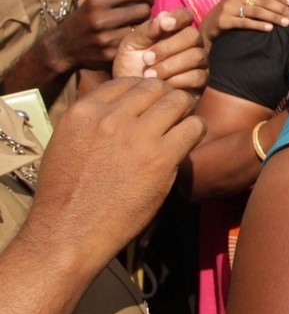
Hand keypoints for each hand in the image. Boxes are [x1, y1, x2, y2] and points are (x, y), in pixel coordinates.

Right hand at [23, 77, 205, 264]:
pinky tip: (190, 141)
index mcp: (84, 111)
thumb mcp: (67, 143)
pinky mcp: (161, 157)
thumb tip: (120, 108)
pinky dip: (196, 130)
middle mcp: (111, 117)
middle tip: (173, 114)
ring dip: (184, 111)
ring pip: (177, 101)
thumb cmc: (67, 195)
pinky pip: (193, 127)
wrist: (70, 231)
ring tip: (183, 124)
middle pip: (154, 87)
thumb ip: (93, 121)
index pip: (126, 82)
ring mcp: (136, 136)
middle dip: (166, 97)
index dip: (143, 92)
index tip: (151, 105)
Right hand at [51, 0, 157, 71]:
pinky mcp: (110, 55)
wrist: (64, 47)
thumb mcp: (99, 0)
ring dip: (142, 26)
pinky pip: (134, 44)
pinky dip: (136, 41)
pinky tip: (130, 39)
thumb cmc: (87, 18)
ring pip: (141, 28)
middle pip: (144, 10)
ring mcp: (105, 38)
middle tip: (141, 13)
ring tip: (134, 25)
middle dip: (146, 10)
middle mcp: (100, 18)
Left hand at [113, 9, 207, 96]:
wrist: (132, 95)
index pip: (185, 15)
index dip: (178, 17)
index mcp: (174, 31)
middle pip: (193, 35)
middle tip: (146, 59)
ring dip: (170, 65)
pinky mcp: (201, 83)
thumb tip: (163, 17)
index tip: (163, 25)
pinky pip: (197, 76)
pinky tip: (162, 85)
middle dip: (168, 47)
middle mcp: (191, 45)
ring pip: (196, 56)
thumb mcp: (131, 45)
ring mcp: (199, 64)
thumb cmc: (130, 66)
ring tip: (149, 75)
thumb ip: (146, 30)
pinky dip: (177, 80)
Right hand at [199, 0, 288, 48]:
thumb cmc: (227, 12)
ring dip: (273, 17)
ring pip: (256, 11)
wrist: (206, 27)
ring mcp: (228, 8)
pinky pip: (244, 23)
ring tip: (286, 23)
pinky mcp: (224, 21)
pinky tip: (270, 29)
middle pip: (262, 1)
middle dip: (280, 8)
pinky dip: (258, 25)